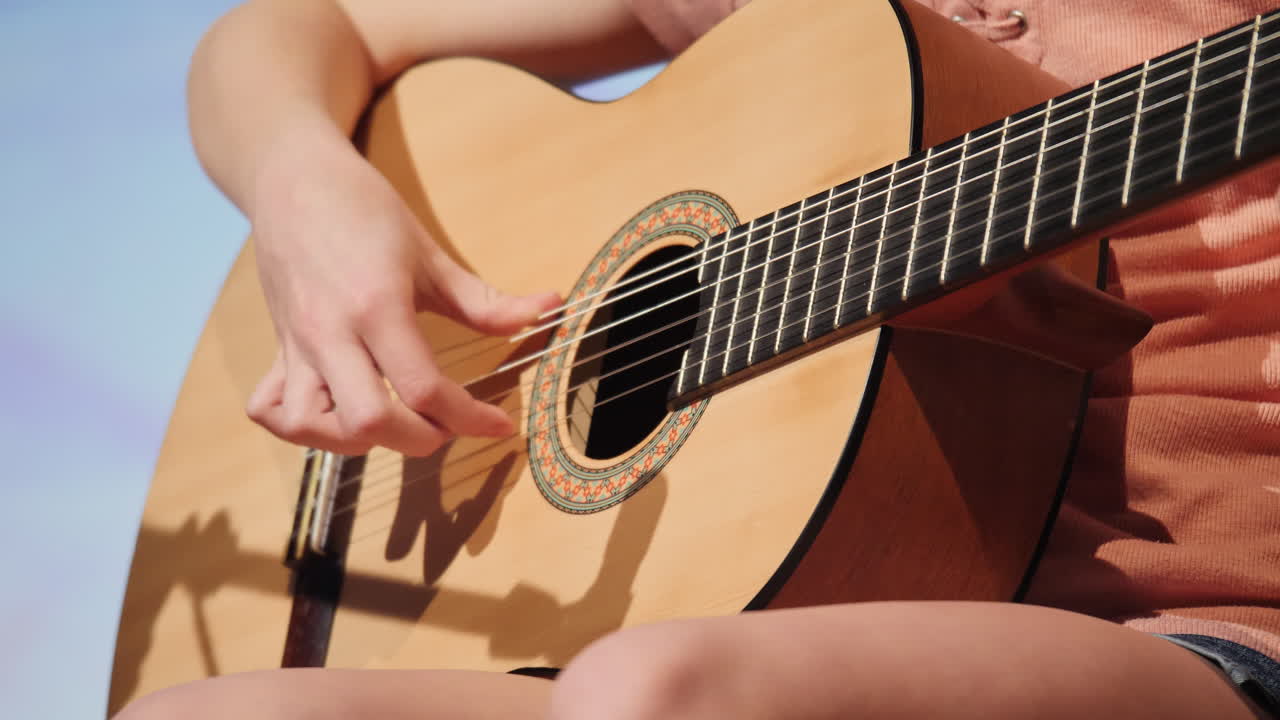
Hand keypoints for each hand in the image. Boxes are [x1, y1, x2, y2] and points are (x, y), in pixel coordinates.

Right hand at [244, 143, 559, 456]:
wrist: (291, 176)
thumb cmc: (362, 209)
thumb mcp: (430, 254)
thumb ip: (486, 300)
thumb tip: (549, 308)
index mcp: (377, 306)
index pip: (423, 388)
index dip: (470, 418)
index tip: (499, 424)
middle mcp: (331, 333)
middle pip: (368, 423)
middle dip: (418, 440)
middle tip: (446, 425)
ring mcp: (297, 344)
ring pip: (309, 426)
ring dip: (354, 443)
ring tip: (391, 424)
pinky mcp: (277, 347)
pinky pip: (269, 409)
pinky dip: (301, 428)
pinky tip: (336, 418)